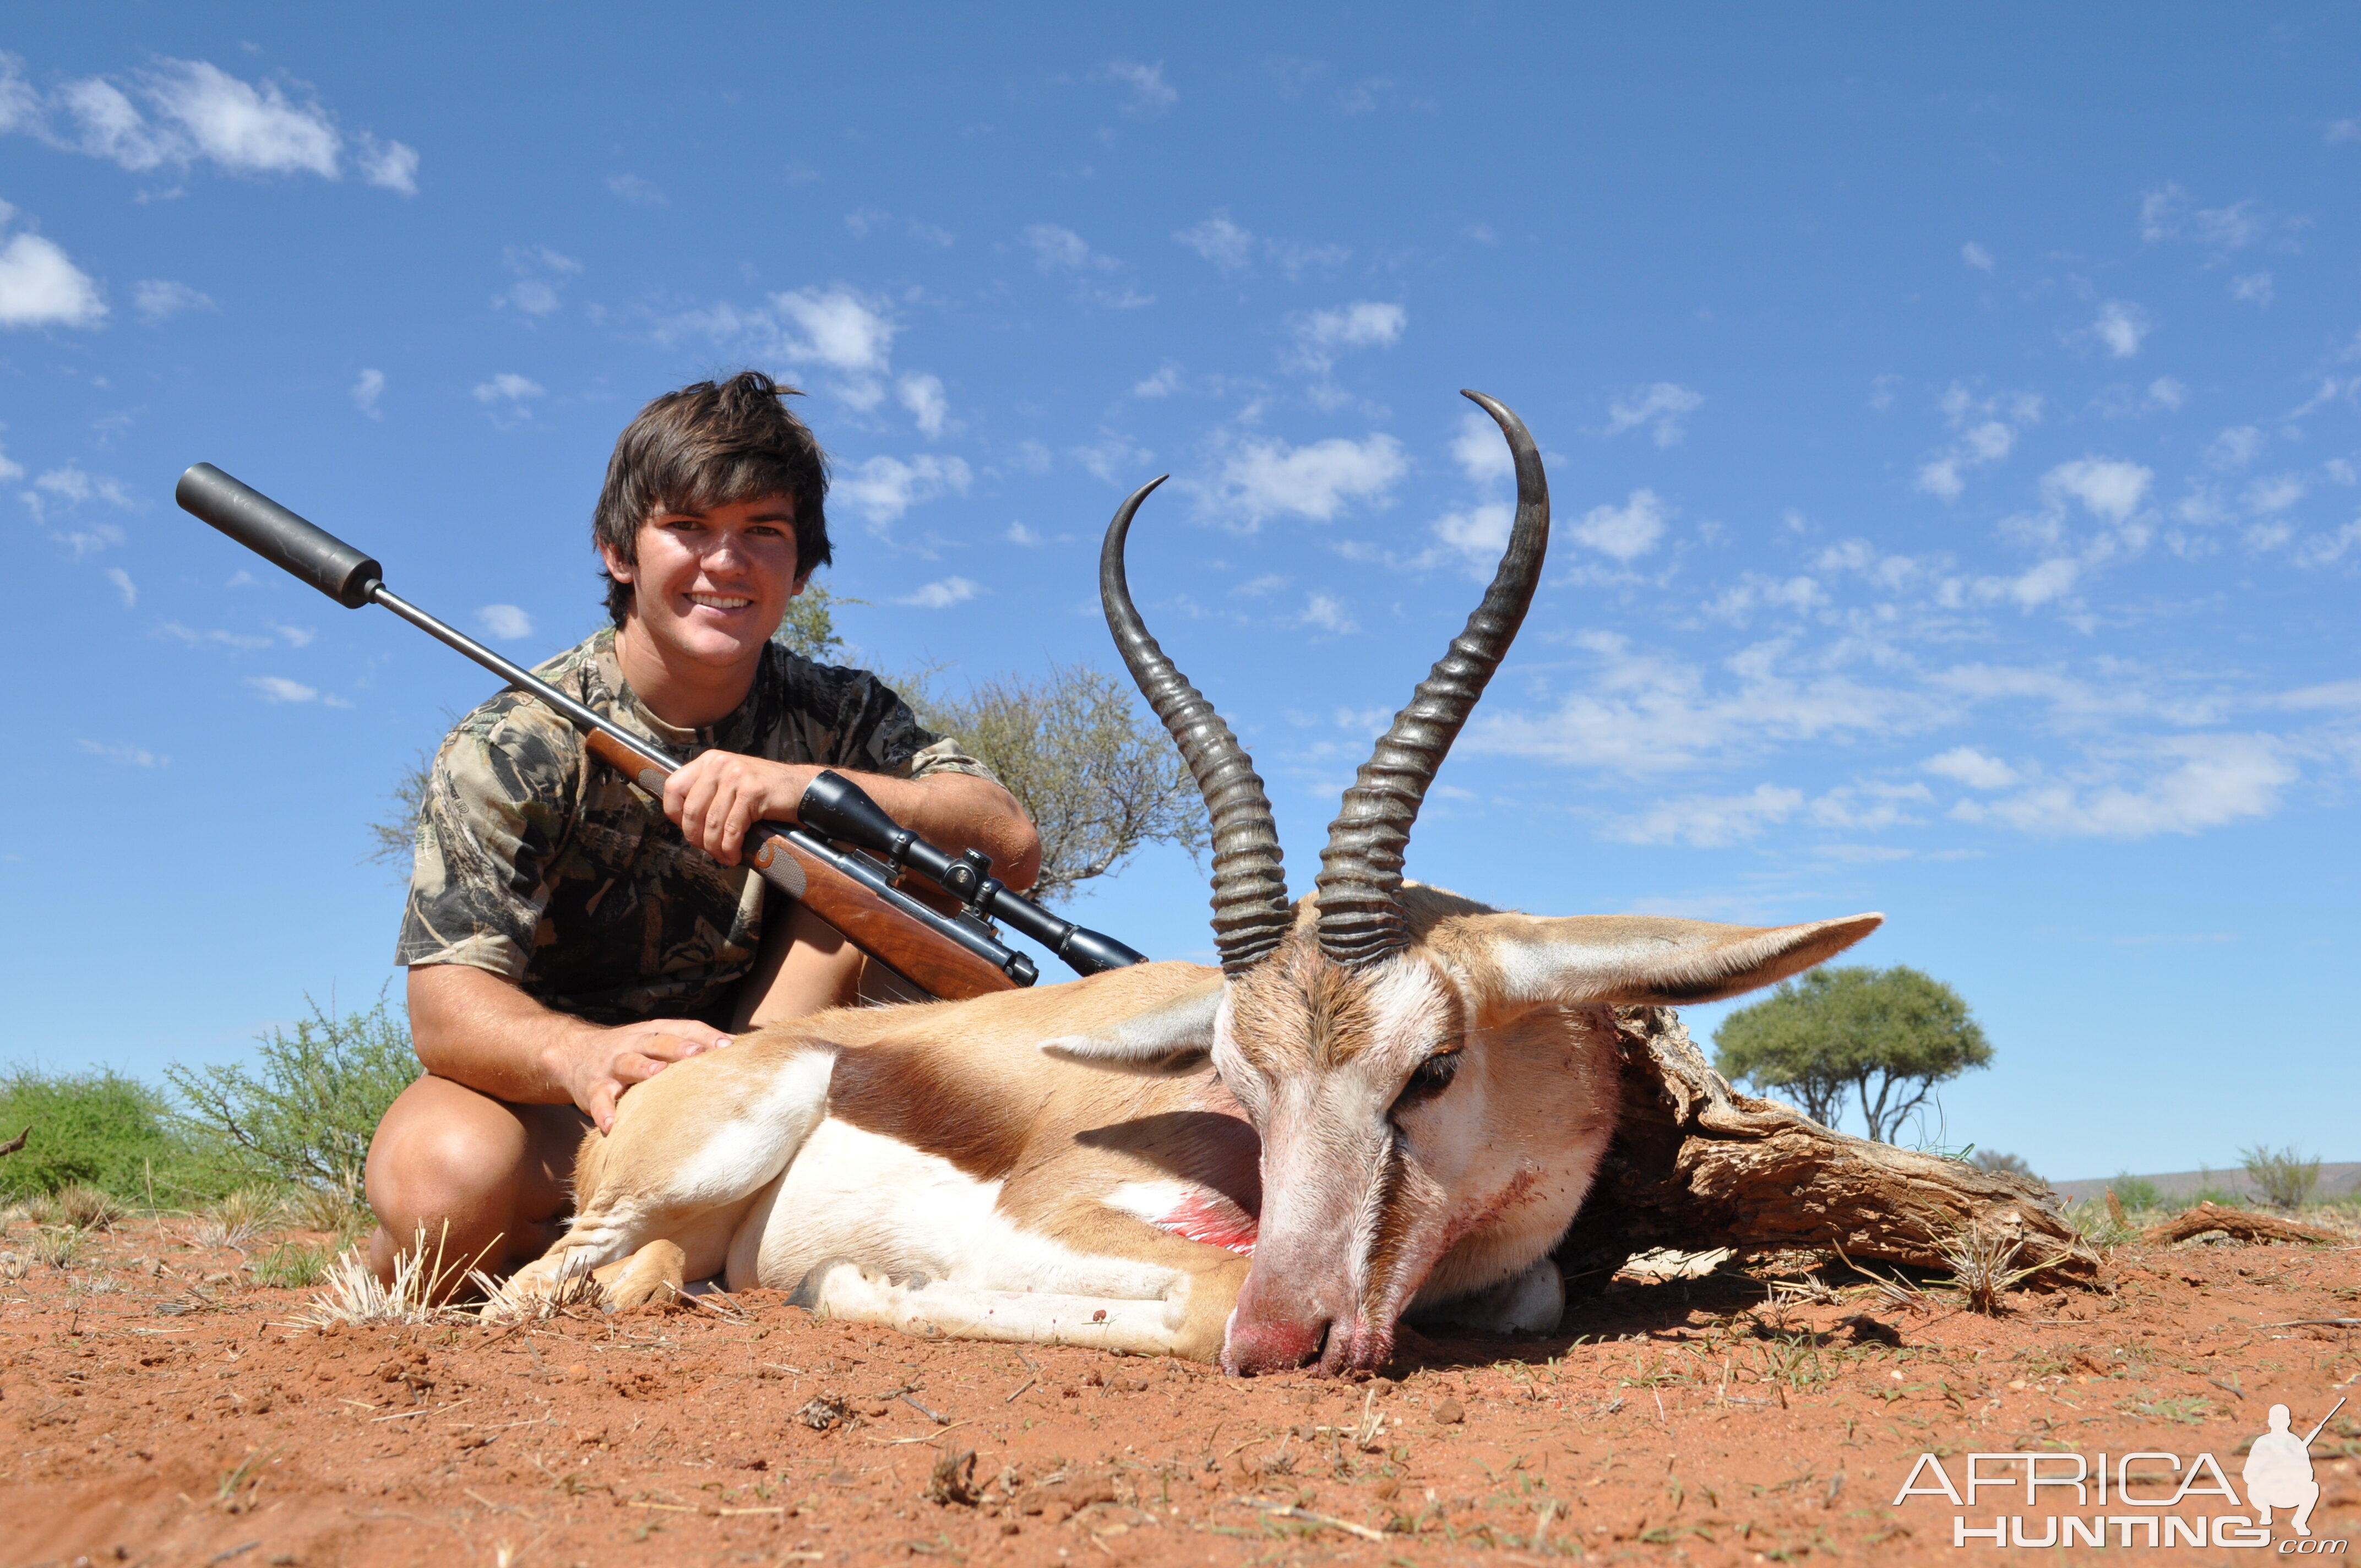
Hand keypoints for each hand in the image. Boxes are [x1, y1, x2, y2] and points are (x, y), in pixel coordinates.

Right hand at [554, 1018, 732, 1132]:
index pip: (684, 1028)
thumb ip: (690, 1045)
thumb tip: (738, 1051)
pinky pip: (598, 1100)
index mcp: (654, 1032)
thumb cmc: (631, 1051)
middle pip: (657, 1041)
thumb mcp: (656, 1042)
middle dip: (677, 1046)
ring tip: (657, 1075)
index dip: (705, 1035)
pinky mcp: (592, 1087)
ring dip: (642, 1068)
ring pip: (628, 1063)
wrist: (572, 1052)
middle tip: (697, 1054)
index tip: (729, 1045)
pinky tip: (611, 1125)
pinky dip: (603, 1111)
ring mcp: (611, 1065)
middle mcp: (634, 1044)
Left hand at [662, 751, 818, 864]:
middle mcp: (719, 764)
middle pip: (691, 811)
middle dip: (697, 838)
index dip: (674, 816)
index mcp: (709, 761)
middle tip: (710, 850)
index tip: (689, 831)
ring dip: (716, 848)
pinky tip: (734, 855)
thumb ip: (708, 795)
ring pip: (711, 823)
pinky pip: (732, 829)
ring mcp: (736, 776)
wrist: (804, 789)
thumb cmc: (766, 793)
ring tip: (724, 857)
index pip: (672, 788)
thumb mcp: (731, 785)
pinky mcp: (752, 791)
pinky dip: (731, 848)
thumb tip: (684, 824)